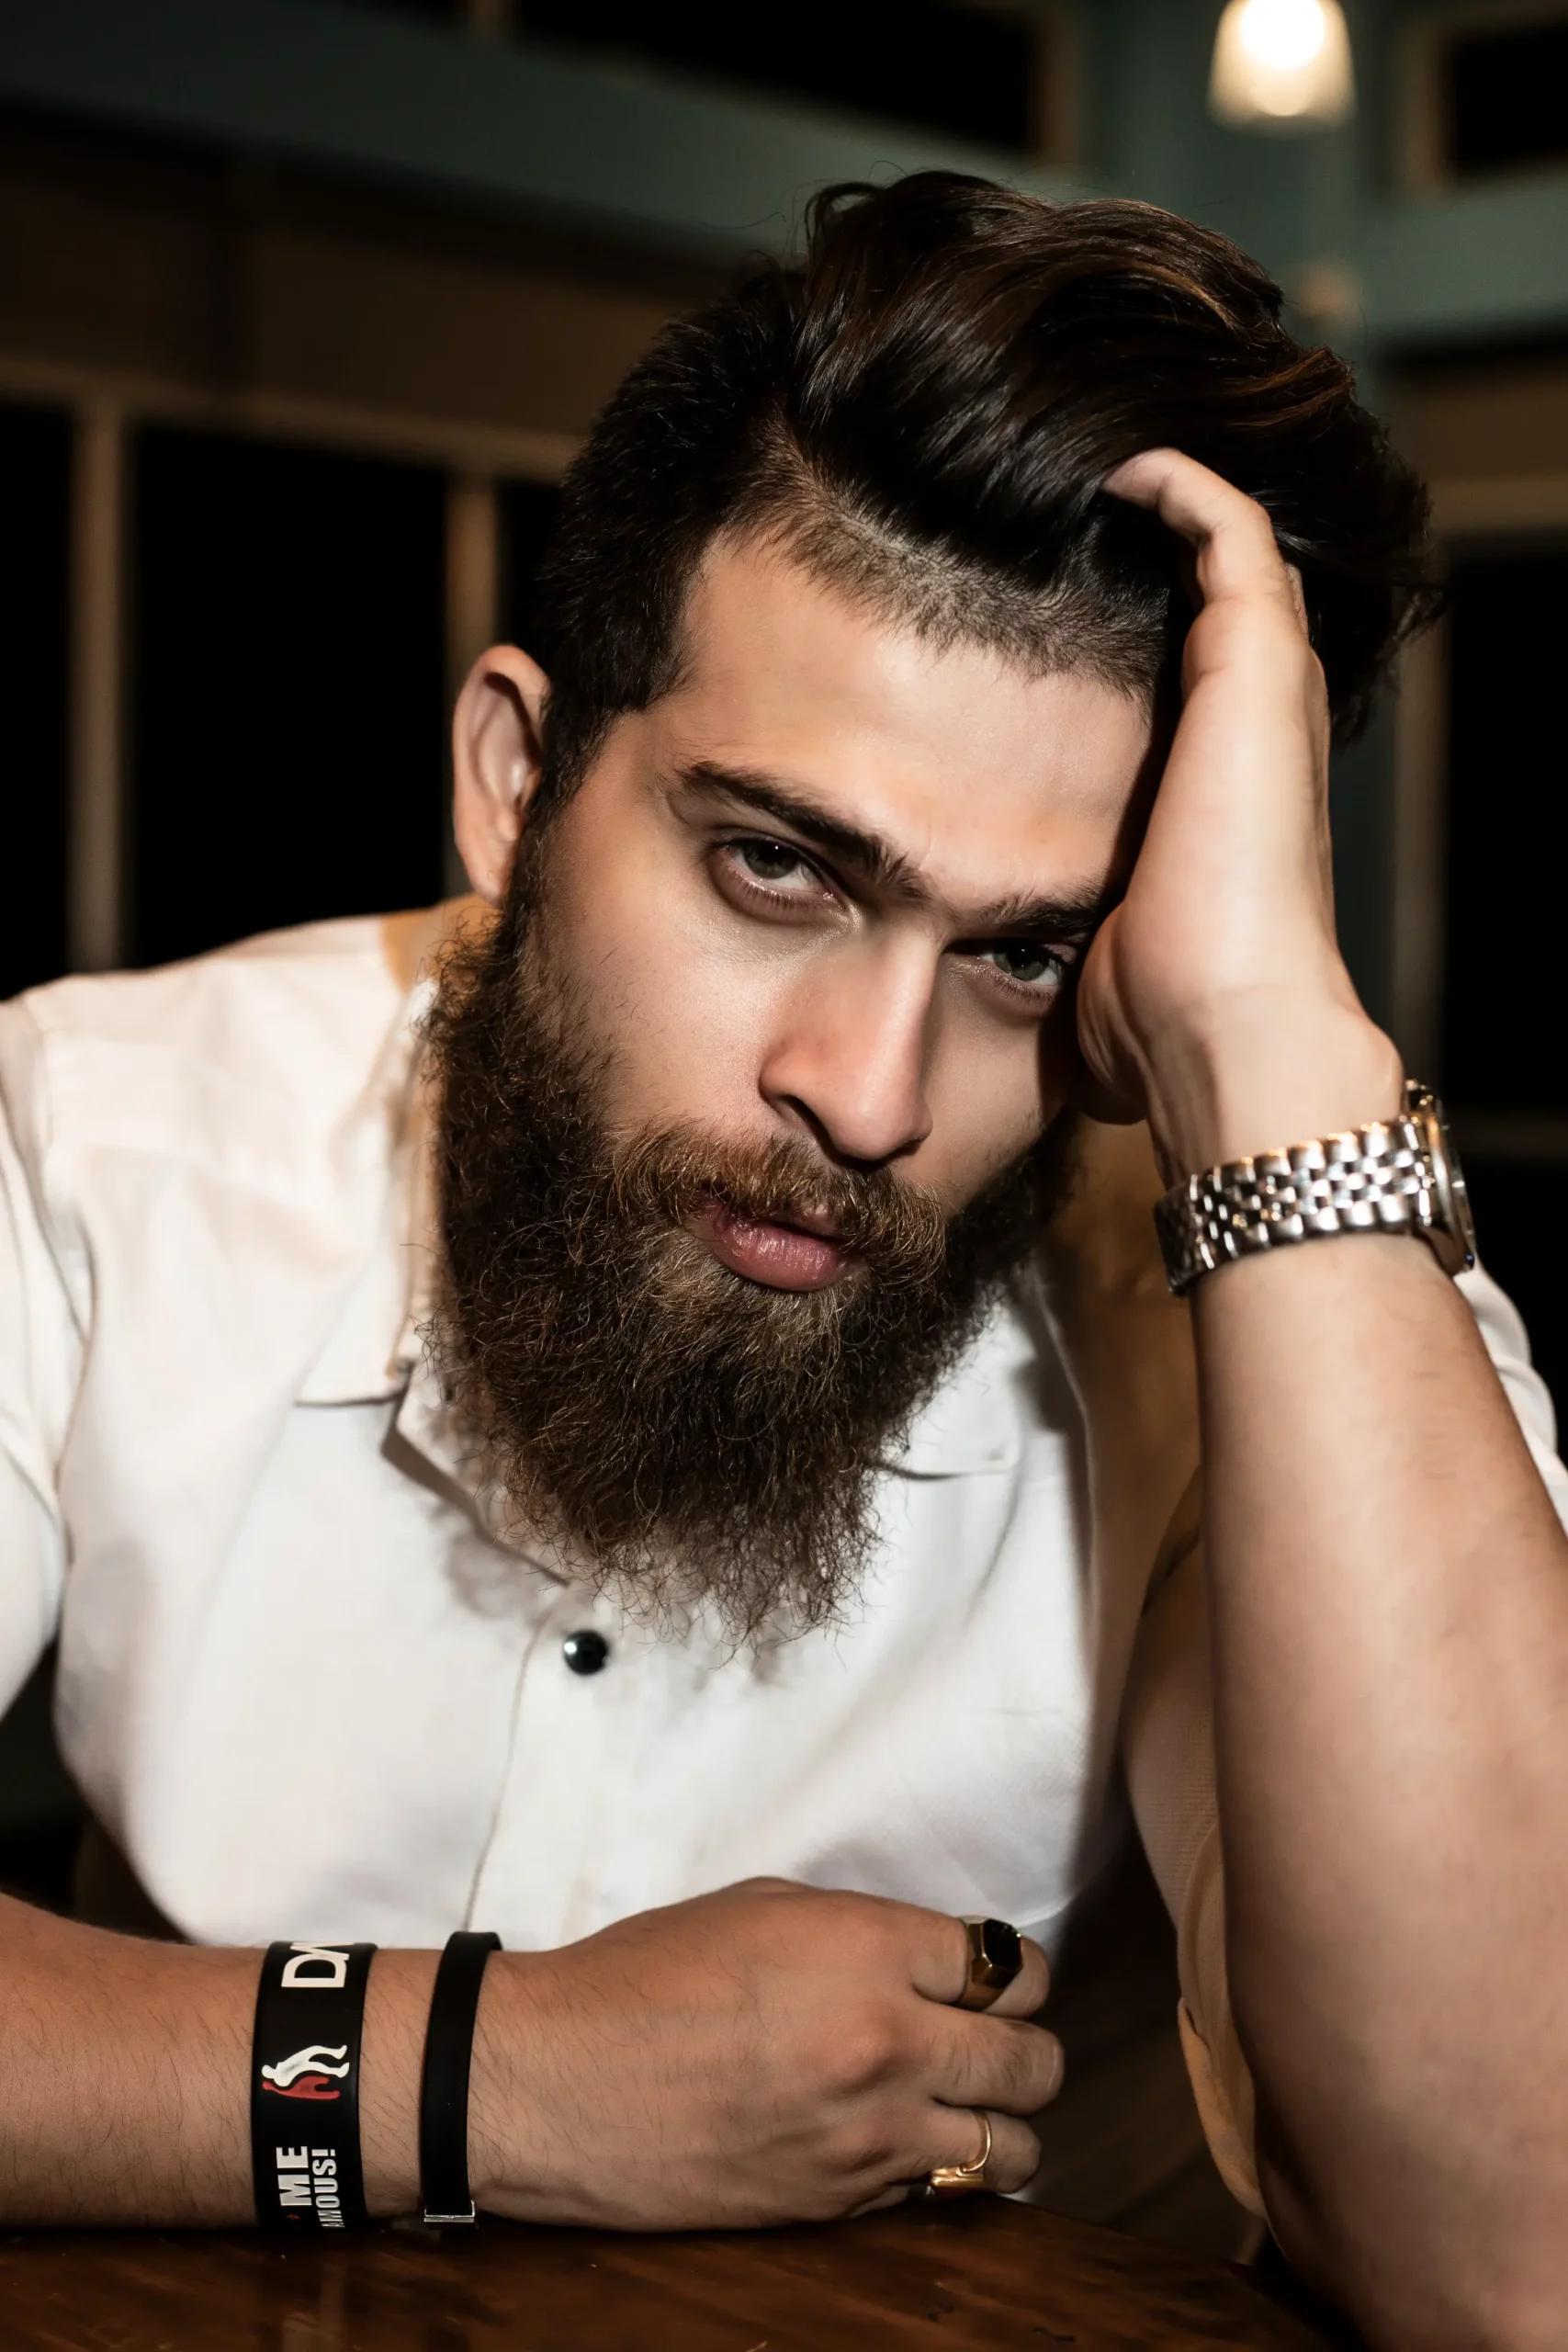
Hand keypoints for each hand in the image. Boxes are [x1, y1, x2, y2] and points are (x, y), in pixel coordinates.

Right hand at [467, 1878, 1058, 2226]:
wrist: (552, 2082)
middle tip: (990, 2039)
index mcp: (866, 1952)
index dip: (1009, 1974)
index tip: (991, 1980)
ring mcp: (865, 2136)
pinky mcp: (837, 2203)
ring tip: (964, 2104)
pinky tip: (892, 2139)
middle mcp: (884, 2045)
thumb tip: (936, 1960)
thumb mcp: (765, 1910)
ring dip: (1001, 2122)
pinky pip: (935, 2191)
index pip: (1011, 1969)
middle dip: (1025, 2047)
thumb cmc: (642, 1978)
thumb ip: (866, 1932)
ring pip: (1013, 2146)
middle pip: (1035, 2061)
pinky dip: (933, 2168)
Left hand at [1076, 449, 1402, 1178]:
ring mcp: (1266, 689)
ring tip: (1085, 463)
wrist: (1221, 1027)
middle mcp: (1261, 726)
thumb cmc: (1159, 1022)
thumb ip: (1068, 946)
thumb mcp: (1098, 962)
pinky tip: (1112, 468)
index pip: (1197, 670)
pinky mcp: (1254, 662)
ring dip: (1168, 497)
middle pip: (1227, 594)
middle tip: (1067, 500)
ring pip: (1237, 545)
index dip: (1142, 619)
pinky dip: (1178, 483)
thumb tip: (1007, 997)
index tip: (1046, 588)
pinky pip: (1228, 527)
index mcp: (1228, 787)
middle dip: (1158, 541)